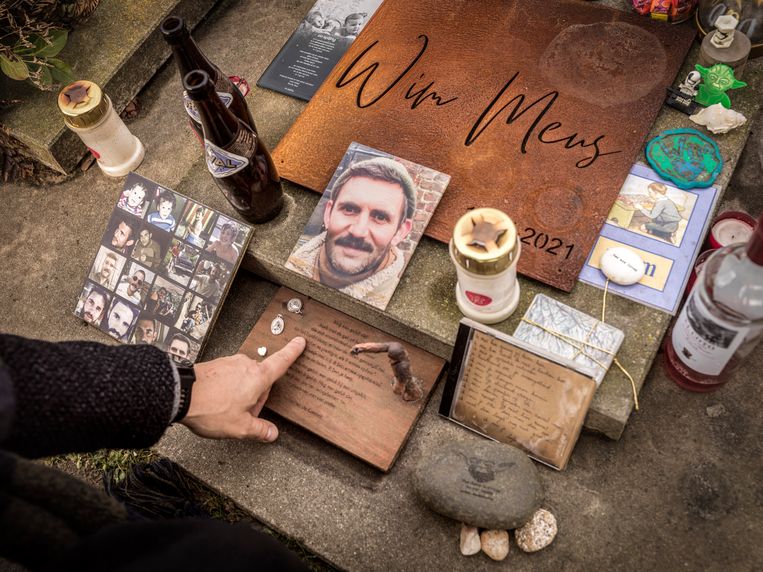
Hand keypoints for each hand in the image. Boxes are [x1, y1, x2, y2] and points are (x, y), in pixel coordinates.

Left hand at [181, 337, 305, 441]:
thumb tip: (271, 433)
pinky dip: (228, 388)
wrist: (179, 395)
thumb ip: (259, 430)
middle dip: (257, 396)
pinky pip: (229, 376)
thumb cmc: (210, 408)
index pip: (281, 362)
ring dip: (241, 392)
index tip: (300, 342)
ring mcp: (229, 363)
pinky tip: (217, 401)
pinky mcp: (216, 365)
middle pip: (260, 378)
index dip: (293, 352)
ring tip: (226, 409)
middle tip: (244, 414)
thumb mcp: (239, 427)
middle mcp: (245, 365)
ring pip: (244, 378)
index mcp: (257, 377)